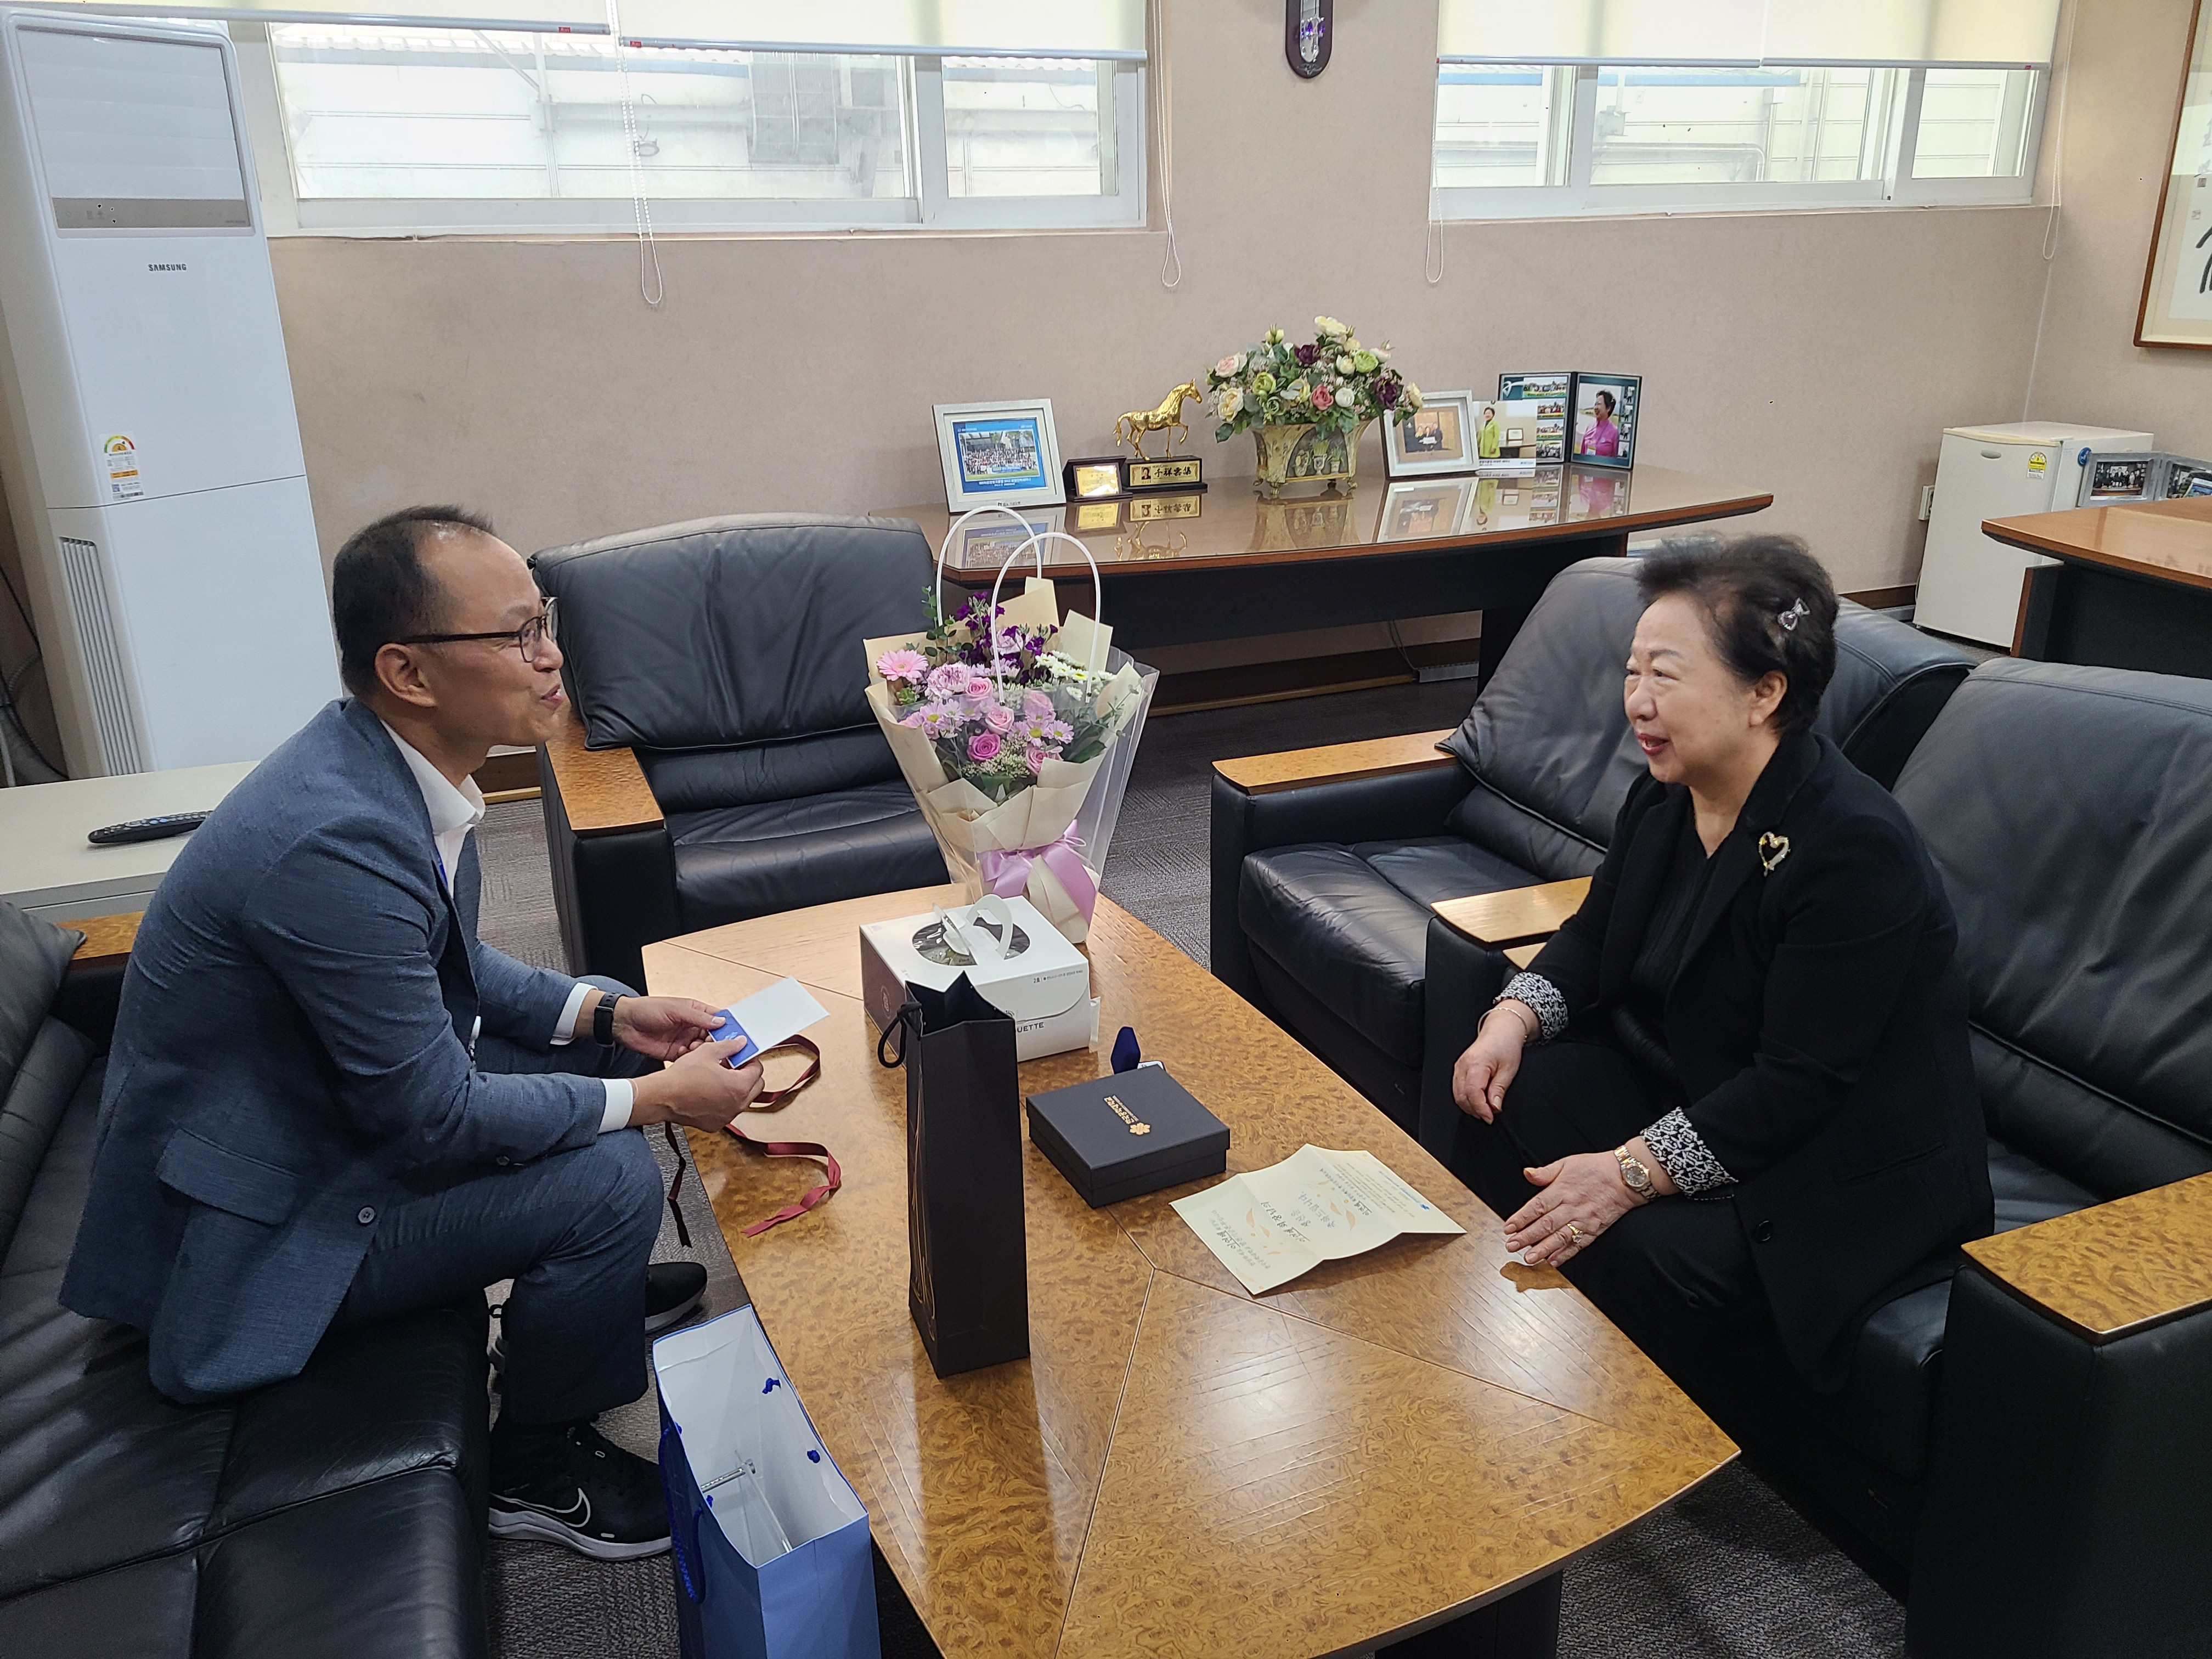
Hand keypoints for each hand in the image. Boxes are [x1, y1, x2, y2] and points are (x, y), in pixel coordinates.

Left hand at [608, 994, 724, 1061]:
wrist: (623, 1024)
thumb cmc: (647, 1009)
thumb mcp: (675, 1009)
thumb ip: (698, 1016)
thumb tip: (721, 1021)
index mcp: (695, 1011)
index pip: (718, 1019)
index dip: (728, 1026)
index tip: (737, 1034)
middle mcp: (692, 1026)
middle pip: (714, 1037)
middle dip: (718, 1043)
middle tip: (721, 1048)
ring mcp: (684, 1040)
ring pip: (703, 1050)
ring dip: (703, 1052)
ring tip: (699, 1051)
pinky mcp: (675, 1054)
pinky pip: (690, 1059)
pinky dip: (691, 1060)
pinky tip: (686, 1057)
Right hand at [630, 1036, 763, 1129]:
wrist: (663, 1097)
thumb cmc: (682, 1078)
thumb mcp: (708, 1053)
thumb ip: (729, 1046)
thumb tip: (739, 1044)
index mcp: (739, 1087)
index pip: (758, 1070)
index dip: (750, 1059)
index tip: (742, 1056)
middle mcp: (736, 1105)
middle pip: (755, 1087)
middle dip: (748, 1075)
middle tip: (735, 1066)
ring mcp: (726, 1117)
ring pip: (742, 1100)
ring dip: (737, 1088)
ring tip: (720, 1077)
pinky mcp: (715, 1124)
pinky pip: (727, 1111)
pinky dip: (724, 1101)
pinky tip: (711, 1091)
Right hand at [1453, 1004, 1533, 1122]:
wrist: (1501, 1030)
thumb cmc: (1506, 1045)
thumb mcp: (1509, 1069)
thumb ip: (1499, 1090)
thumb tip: (1494, 1107)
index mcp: (1476, 1063)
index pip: (1472, 1093)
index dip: (1481, 1109)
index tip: (1490, 1118)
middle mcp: (1463, 1065)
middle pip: (1461, 1096)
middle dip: (1475, 1110)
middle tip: (1491, 1115)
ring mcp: (1459, 1067)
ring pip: (1457, 1094)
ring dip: (1470, 1106)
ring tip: (1486, 1109)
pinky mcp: (1459, 1069)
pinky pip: (1458, 1088)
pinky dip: (1466, 1098)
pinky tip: (1479, 1101)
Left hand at [1503, 1150, 1642, 1267]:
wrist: (1625, 1177)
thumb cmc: (1595, 1168)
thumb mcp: (1567, 1163)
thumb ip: (1545, 1172)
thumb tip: (1527, 1173)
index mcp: (1562, 1189)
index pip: (1537, 1206)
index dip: (1521, 1218)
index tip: (1509, 1227)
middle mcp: (1571, 1206)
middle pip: (1545, 1224)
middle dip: (1527, 1237)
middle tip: (1512, 1246)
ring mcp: (1583, 1220)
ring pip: (1560, 1237)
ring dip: (1543, 1249)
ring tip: (1529, 1258)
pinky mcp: (1594, 1229)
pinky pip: (1578, 1244)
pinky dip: (1566, 1254)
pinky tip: (1554, 1261)